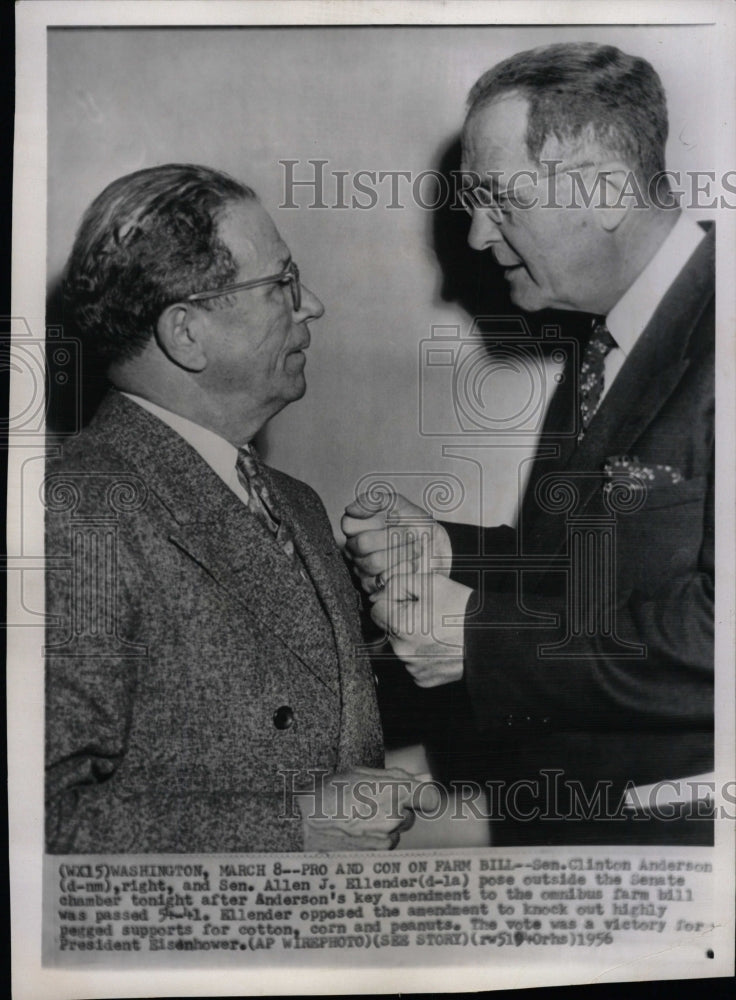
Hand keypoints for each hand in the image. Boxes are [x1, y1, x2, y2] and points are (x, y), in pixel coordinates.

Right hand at [297, 766, 439, 850]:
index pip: (429, 798)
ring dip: (383, 825)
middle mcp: (393, 820)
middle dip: (395, 808)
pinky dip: (373, 839)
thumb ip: (397, 777)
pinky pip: (383, 845)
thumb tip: (424, 777)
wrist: (301, 825)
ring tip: (355, 817)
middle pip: (409, 814)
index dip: (422, 796)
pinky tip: (353, 832)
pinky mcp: (376, 858)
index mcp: (392, 793)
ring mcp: (385, 841)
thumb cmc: (328, 794)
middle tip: (367, 803)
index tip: (415, 796)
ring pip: (396, 831)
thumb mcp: (359, 774)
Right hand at [342, 490, 451, 594]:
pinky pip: (383, 581)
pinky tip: (414, 565)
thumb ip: (374, 501)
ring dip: (402, 553)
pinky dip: (404, 570)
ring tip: (417, 549)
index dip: (376, 521)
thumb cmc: (417, 526)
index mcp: (356, 528)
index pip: (349, 524)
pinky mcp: (374, 587)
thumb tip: (350, 509)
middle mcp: (354, 549)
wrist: (438, 550)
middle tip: (412, 535)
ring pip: (373, 562)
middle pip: (362, 543)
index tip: (397, 518)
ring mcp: (361, 569)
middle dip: (393, 537)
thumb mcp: (400, 505)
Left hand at [371, 568, 471, 687]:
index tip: (410, 601)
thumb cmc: (462, 608)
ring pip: (400, 646)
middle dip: (400, 620)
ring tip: (437, 630)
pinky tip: (439, 646)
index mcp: (399, 624)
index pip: (376, 609)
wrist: (491, 638)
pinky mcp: (422, 679)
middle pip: (387, 629)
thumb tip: (379, 593)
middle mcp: (401, 650)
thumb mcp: (430, 582)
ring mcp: (411, 667)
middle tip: (428, 614)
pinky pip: (413, 662)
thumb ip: (398, 583)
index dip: (392, 601)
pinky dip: (422, 654)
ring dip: (410, 637)